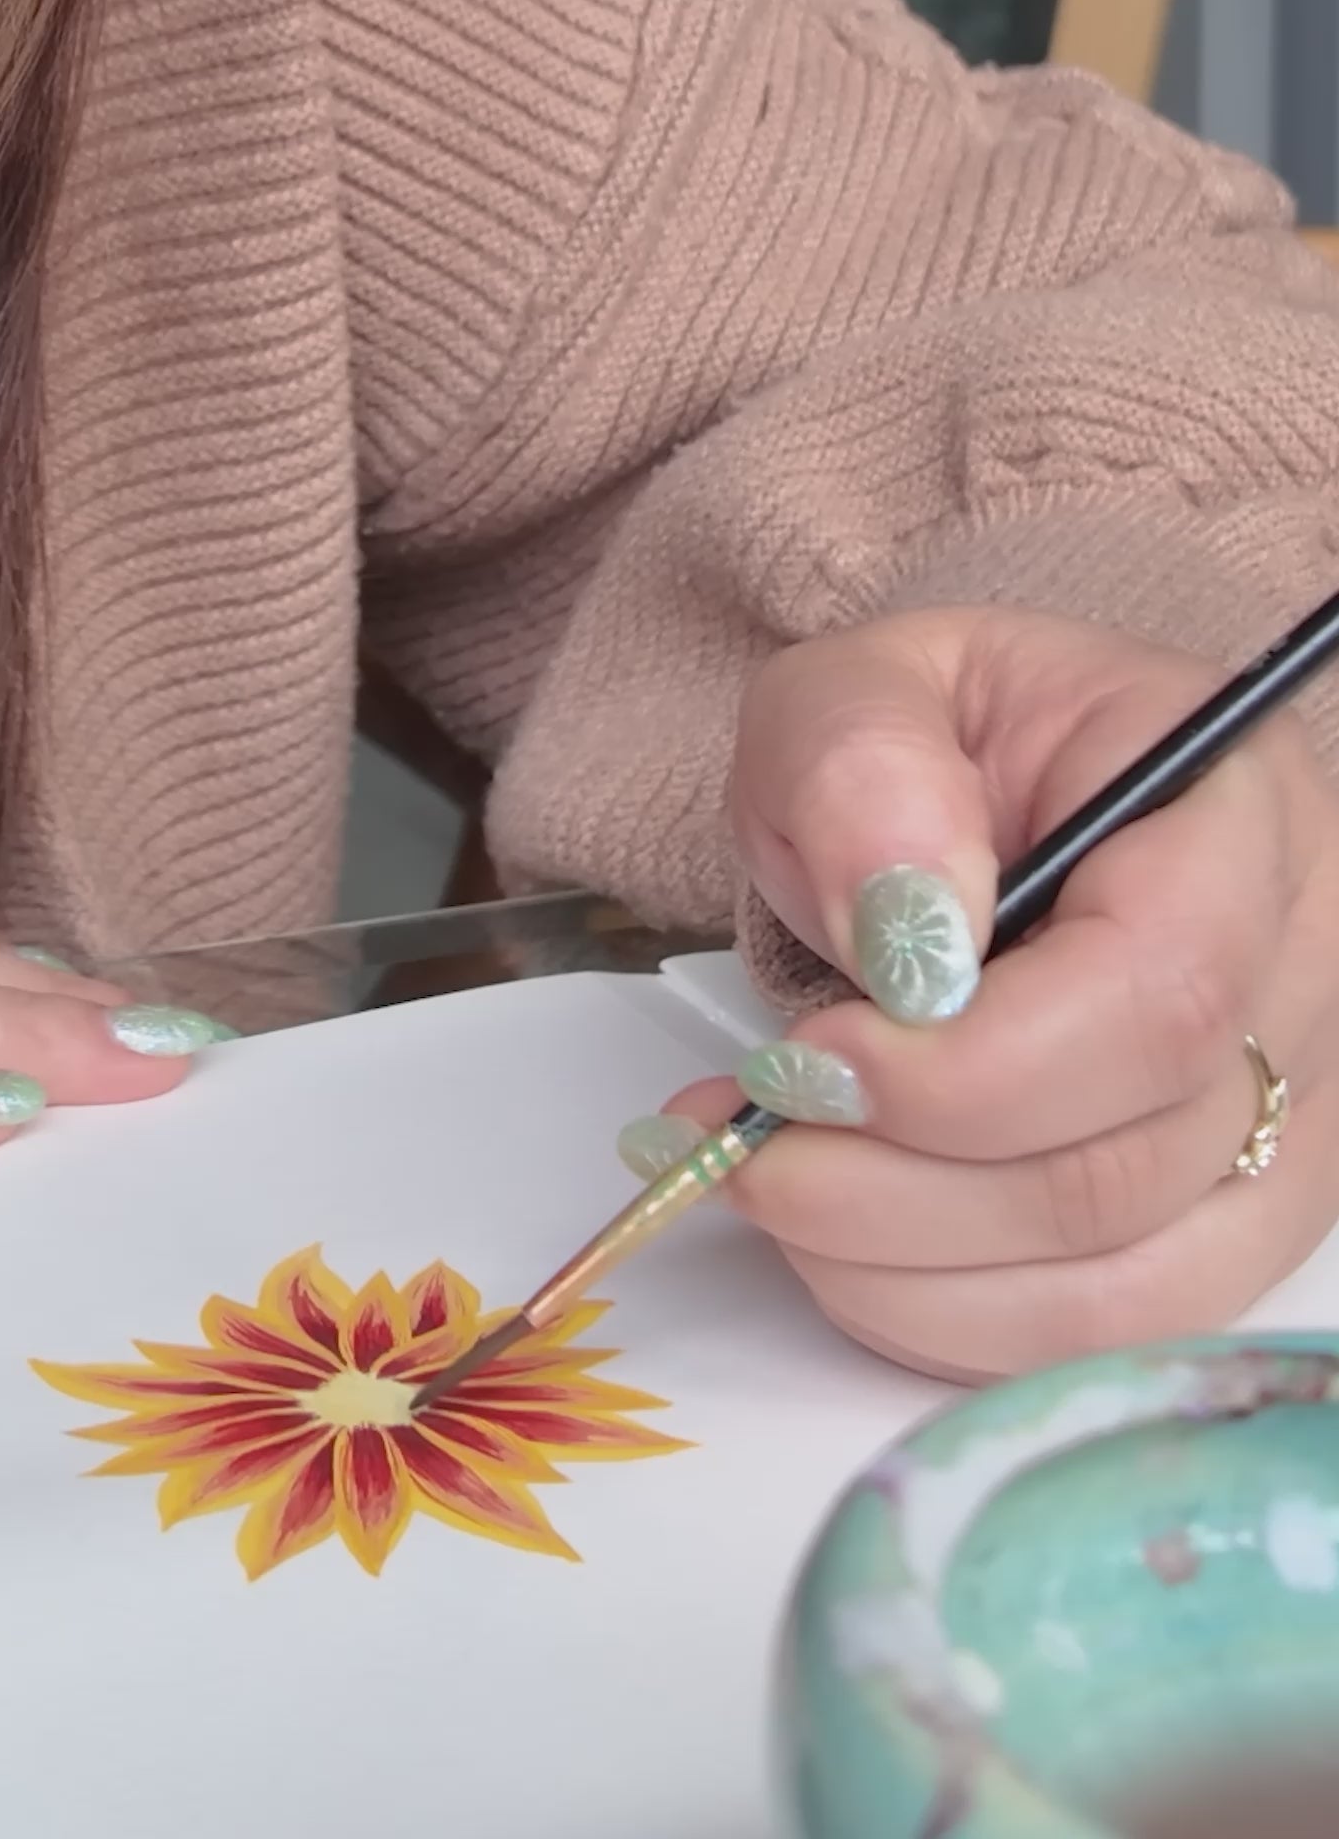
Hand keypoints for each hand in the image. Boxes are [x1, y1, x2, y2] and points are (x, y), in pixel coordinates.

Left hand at [650, 608, 1338, 1382]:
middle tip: (743, 1134)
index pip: (1159, 989)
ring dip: (895, 1263)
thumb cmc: (923, 755)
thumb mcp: (855, 693)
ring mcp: (1291, 1122)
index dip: (969, 1068)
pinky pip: (1098, 1332)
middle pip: (1130, 1163)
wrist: (960, 818)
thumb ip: (862, 763)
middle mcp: (1306, 981)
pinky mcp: (1226, 1222)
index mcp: (1234, 818)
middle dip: (894, 1181)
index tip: (808, 1062)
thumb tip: (910, 918)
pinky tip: (833, 1237)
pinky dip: (934, 1313)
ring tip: (763, 1176)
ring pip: (1119, 1282)